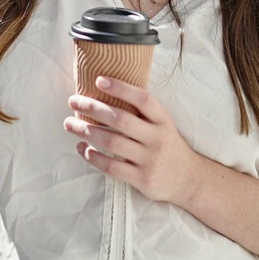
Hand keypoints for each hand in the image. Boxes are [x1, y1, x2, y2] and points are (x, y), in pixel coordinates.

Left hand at [64, 76, 202, 204]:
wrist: (189, 180)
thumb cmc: (167, 145)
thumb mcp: (162, 124)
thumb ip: (142, 112)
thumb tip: (105, 93)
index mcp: (162, 120)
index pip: (143, 99)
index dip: (121, 88)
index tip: (99, 80)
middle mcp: (157, 138)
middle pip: (121, 119)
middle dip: (93, 108)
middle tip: (73, 100)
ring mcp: (150, 160)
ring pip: (112, 142)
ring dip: (86, 131)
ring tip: (69, 124)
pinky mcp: (142, 179)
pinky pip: (112, 166)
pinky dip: (93, 156)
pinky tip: (82, 148)